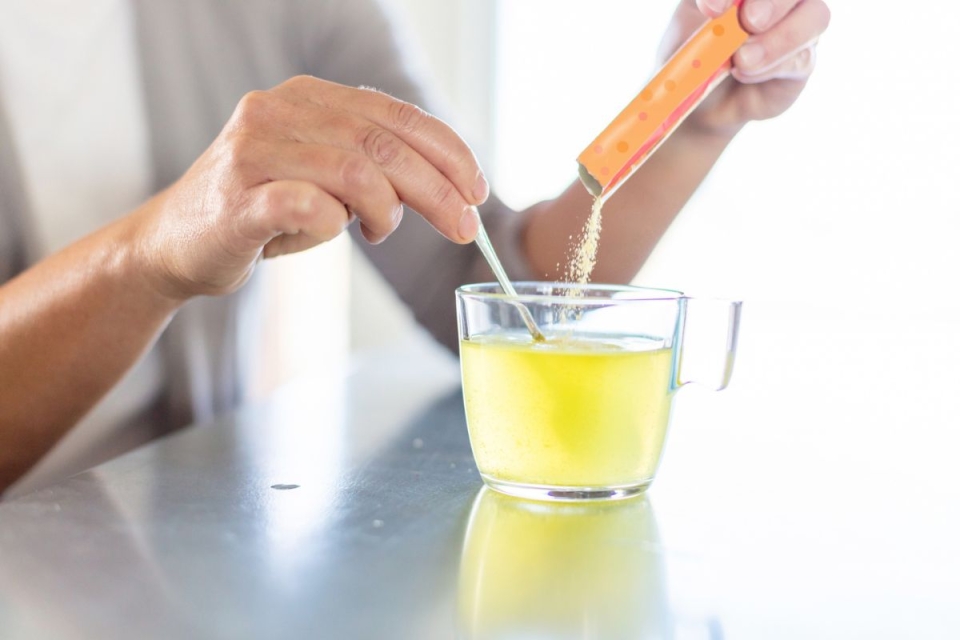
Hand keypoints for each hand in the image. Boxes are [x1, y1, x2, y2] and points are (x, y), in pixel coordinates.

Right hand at [132, 75, 487, 298]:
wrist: (174, 243)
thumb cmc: (261, 212)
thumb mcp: (324, 179)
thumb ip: (372, 169)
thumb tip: (448, 189)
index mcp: (308, 97)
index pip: (394, 114)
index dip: (447, 151)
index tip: (476, 189)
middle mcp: (278, 110)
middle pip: (382, 144)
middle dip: (437, 189)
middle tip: (463, 226)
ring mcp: (252, 152)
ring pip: (352, 170)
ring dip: (385, 210)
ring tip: (378, 233)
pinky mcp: (235, 198)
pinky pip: (304, 203)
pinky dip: (332, 223)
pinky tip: (336, 230)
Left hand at [660, 0, 830, 135]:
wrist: (697, 97)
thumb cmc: (692, 51)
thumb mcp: (688, 24)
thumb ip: (707, 6)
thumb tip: (718, 8)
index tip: (710, 8)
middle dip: (772, 2)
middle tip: (748, 22)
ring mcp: (798, 24)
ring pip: (815, 16)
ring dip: (779, 38)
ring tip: (742, 60)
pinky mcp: (802, 61)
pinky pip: (802, 58)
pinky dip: (771, 66)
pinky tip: (744, 73)